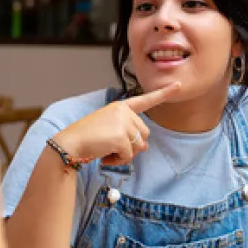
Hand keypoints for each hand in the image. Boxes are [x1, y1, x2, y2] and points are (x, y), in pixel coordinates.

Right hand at [55, 83, 180, 165]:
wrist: (70, 144)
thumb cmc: (86, 138)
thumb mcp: (109, 130)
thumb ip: (127, 133)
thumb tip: (144, 146)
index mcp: (120, 107)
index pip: (145, 100)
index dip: (163, 93)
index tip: (178, 86)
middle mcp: (123, 112)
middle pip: (144, 134)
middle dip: (132, 146)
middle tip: (112, 148)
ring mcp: (123, 123)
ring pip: (139, 146)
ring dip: (125, 155)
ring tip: (107, 151)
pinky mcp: (121, 137)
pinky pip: (129, 155)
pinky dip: (119, 161)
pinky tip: (105, 156)